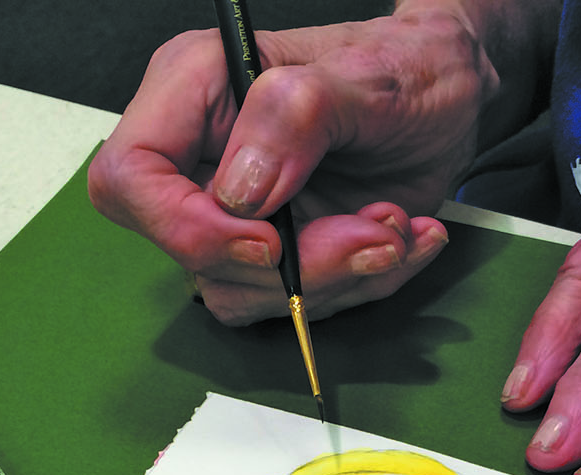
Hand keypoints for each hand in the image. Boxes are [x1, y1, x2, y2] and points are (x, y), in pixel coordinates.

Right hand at [87, 10, 496, 324]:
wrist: (451, 95)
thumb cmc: (405, 65)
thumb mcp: (365, 76)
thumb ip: (295, 118)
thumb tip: (243, 192)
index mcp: (193, 90)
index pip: (129, 180)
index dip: (186, 227)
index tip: (270, 241)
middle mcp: (202, 157)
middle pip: (191, 255)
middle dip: (291, 267)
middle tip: (374, 232)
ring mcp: (238, 213)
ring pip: (244, 293)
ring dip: (334, 279)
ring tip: (395, 226)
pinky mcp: (277, 252)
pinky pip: (294, 303)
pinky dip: (359, 284)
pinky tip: (402, 237)